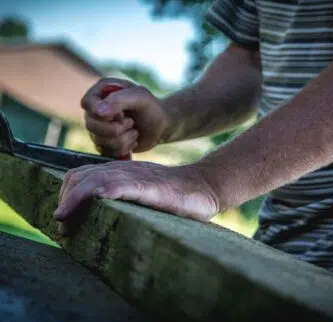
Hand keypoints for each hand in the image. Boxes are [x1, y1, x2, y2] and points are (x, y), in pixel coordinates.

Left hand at [54, 161, 219, 235]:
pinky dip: (103, 191)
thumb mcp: (143, 193)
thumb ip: (124, 196)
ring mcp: (137, 177)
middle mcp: (124, 171)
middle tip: (62, 226)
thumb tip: (101, 215)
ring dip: (74, 200)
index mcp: (120, 173)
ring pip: (95, 180)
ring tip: (65, 223)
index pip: (81, 176)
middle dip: (64, 201)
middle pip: (80, 177)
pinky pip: (121, 185)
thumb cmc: (176, 195)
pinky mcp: (150, 186)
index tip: (63, 218)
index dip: (66, 195)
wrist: (204, 184)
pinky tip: (95, 200)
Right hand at [82, 78, 170, 156]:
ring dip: (123, 138)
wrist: (161, 127)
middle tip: (131, 122)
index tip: (120, 114)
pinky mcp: (105, 144)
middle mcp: (96, 110)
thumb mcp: (140, 97)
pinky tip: (132, 140)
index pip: (87, 103)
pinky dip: (124, 148)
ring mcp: (99, 128)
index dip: (100, 112)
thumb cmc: (152, 108)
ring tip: (134, 131)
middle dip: (116, 128)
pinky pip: (106, 152)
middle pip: (91, 125)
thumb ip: (119, 100)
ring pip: (99, 140)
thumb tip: (98, 112)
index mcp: (102, 91)